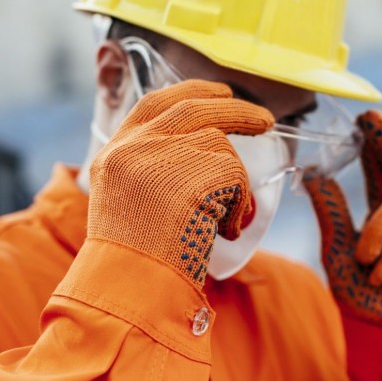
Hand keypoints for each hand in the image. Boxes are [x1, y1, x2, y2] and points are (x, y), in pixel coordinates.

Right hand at [88, 80, 273, 289]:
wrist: (127, 289)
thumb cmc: (133, 257)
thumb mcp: (127, 200)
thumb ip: (154, 167)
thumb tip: (205, 147)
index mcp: (115, 151)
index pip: (155, 103)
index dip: (191, 91)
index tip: (219, 91)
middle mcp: (135, 146)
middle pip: (195, 108)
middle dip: (236, 110)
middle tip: (265, 120)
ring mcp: (163, 156)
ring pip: (221, 149)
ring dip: (234, 184)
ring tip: (220, 221)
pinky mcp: (193, 173)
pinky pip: (236, 177)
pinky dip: (239, 205)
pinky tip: (223, 230)